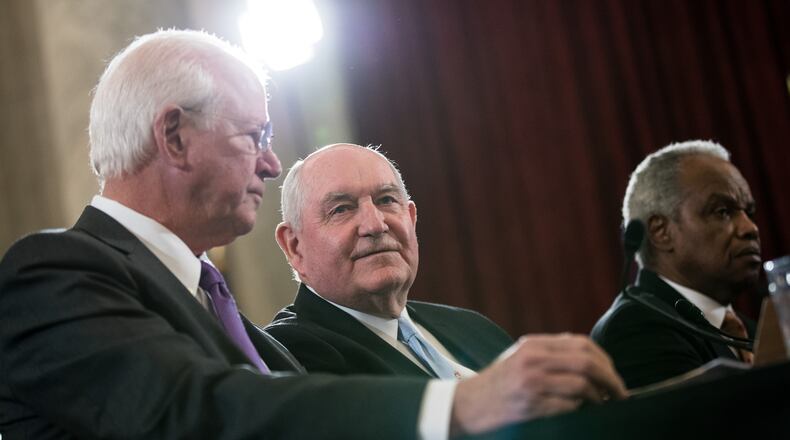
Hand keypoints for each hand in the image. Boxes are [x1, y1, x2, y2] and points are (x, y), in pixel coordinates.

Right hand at [450, 333, 626, 436]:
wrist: (468, 405)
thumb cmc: (498, 384)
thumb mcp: (520, 358)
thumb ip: (551, 355)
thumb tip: (592, 363)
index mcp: (533, 344)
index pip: (582, 344)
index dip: (605, 360)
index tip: (613, 376)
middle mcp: (533, 359)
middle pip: (587, 362)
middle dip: (611, 380)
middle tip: (620, 394)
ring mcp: (532, 382)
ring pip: (582, 385)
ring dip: (597, 398)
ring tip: (600, 404)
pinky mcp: (531, 405)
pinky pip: (568, 406)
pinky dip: (579, 410)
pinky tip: (580, 413)